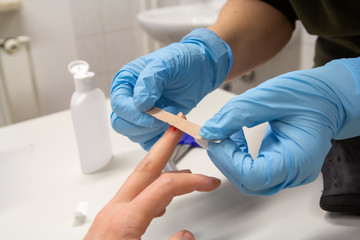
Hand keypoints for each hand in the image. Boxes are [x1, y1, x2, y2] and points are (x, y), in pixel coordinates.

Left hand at [84, 123, 220, 238]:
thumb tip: (187, 236)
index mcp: (126, 220)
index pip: (165, 186)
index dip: (192, 181)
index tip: (210, 182)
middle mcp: (115, 210)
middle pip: (146, 167)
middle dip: (164, 143)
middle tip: (177, 126)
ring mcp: (110, 214)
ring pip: (139, 179)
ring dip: (160, 165)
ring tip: (178, 158)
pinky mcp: (109, 222)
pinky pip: (134, 195)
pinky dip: (151, 186)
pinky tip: (160, 196)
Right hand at [110, 28, 231, 149]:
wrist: (200, 70)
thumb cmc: (181, 61)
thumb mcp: (166, 63)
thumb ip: (151, 80)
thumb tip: (140, 103)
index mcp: (125, 83)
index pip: (119, 105)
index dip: (133, 113)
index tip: (152, 112)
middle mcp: (129, 100)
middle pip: (122, 124)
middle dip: (143, 125)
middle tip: (165, 116)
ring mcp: (141, 115)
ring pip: (135, 134)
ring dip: (154, 131)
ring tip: (174, 115)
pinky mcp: (153, 127)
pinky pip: (149, 141)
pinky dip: (161, 140)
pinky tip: (174, 127)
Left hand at [199, 57, 359, 194]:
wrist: (329, 98)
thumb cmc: (310, 95)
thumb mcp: (270, 97)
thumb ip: (238, 114)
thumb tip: (210, 130)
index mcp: (298, 158)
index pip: (254, 175)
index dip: (229, 160)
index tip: (215, 140)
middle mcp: (295, 172)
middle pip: (249, 182)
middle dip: (226, 160)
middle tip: (215, 137)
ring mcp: (288, 172)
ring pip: (249, 179)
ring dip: (231, 159)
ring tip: (226, 134)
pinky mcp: (281, 167)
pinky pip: (254, 170)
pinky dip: (239, 156)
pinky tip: (237, 137)